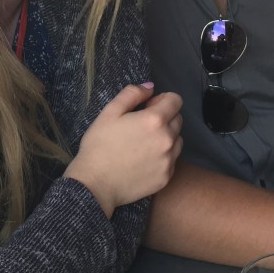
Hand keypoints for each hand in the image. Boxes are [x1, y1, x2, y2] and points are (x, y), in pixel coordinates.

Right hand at [65, 83, 182, 216]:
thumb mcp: (109, 112)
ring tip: (145, 143)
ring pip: (177, 140)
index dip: (162, 99)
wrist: (95, 184)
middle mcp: (168, 139)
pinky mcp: (166, 177)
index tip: (147, 107)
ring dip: (167, 136)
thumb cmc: (99, 145)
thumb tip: (150, 87)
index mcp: (155, 120)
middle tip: (143, 125)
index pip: (175, 100)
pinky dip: (163, 156)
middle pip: (178, 119)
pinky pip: (172, 160)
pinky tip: (144, 160)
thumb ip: (132, 94)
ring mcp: (169, 160)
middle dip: (165, 117)